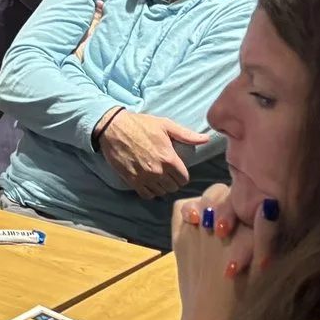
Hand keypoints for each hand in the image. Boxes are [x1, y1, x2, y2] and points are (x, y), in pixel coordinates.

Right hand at [97, 108, 211, 198]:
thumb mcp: (165, 125)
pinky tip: (148, 182)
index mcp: (168, 158)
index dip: (182, 175)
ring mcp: (144, 177)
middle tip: (168, 173)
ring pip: (161, 192)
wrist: (114, 128)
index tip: (177, 170)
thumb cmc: (140, 125)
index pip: (184, 178)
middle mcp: (158, 171)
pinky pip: (147, 195)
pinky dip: (149, 191)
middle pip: (173, 187)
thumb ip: (186, 134)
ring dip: (161, 186)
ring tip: (158, 177)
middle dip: (173, 181)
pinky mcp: (132, 180)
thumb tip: (206, 139)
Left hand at [171, 185, 275, 319]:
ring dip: (213, 206)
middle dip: (232, 204)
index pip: (249, 199)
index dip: (253, 206)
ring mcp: (194, 229)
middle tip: (238, 224)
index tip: (258, 218)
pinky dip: (190, 209)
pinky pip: (182, 208)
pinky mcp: (178, 237)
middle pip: (225, 194)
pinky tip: (199, 223)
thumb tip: (269, 204)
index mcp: (245, 232)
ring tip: (220, 225)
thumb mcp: (264, 270)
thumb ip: (268, 236)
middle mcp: (217, 224)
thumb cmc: (244, 303)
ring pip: (205, 198)